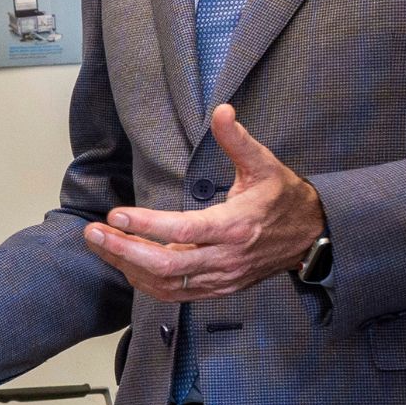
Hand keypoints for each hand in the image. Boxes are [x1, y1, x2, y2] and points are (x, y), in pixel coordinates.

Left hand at [81, 106, 325, 302]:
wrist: (312, 237)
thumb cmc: (283, 198)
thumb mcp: (264, 164)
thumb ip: (237, 140)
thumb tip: (221, 110)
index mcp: (236, 226)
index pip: (185, 230)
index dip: (147, 225)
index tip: (116, 215)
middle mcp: (227, 258)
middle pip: (167, 265)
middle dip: (124, 252)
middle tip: (93, 233)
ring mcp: (222, 278)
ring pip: (166, 284)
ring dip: (128, 267)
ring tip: (100, 245)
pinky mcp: (218, 289)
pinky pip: (175, 294)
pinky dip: (145, 281)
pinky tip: (125, 263)